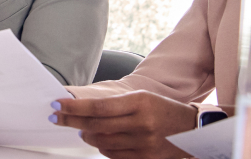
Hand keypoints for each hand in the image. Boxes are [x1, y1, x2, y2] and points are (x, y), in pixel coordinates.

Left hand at [52, 91, 195, 158]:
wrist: (194, 129)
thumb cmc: (164, 109)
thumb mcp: (142, 97)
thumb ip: (116, 104)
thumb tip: (85, 110)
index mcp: (140, 103)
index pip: (99, 107)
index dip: (75, 107)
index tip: (57, 105)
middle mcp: (141, 124)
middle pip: (96, 125)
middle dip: (72, 120)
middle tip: (57, 117)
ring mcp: (143, 144)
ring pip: (102, 142)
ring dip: (86, 135)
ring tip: (81, 129)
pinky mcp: (145, 158)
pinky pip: (113, 154)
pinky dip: (101, 147)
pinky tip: (98, 140)